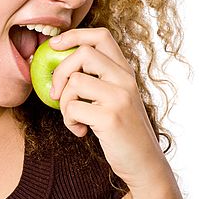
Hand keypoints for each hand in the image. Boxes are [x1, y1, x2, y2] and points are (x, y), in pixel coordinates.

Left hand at [49, 27, 171, 190]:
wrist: (143, 163)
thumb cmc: (122, 131)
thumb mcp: (115, 98)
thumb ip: (97, 80)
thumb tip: (57, 66)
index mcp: (125, 71)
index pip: (101, 36)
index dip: (73, 35)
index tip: (54, 46)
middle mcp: (125, 79)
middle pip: (83, 53)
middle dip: (60, 72)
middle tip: (55, 93)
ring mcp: (119, 97)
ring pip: (74, 82)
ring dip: (63, 102)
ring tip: (74, 117)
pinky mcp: (110, 117)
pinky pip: (72, 108)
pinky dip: (69, 121)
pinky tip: (82, 131)